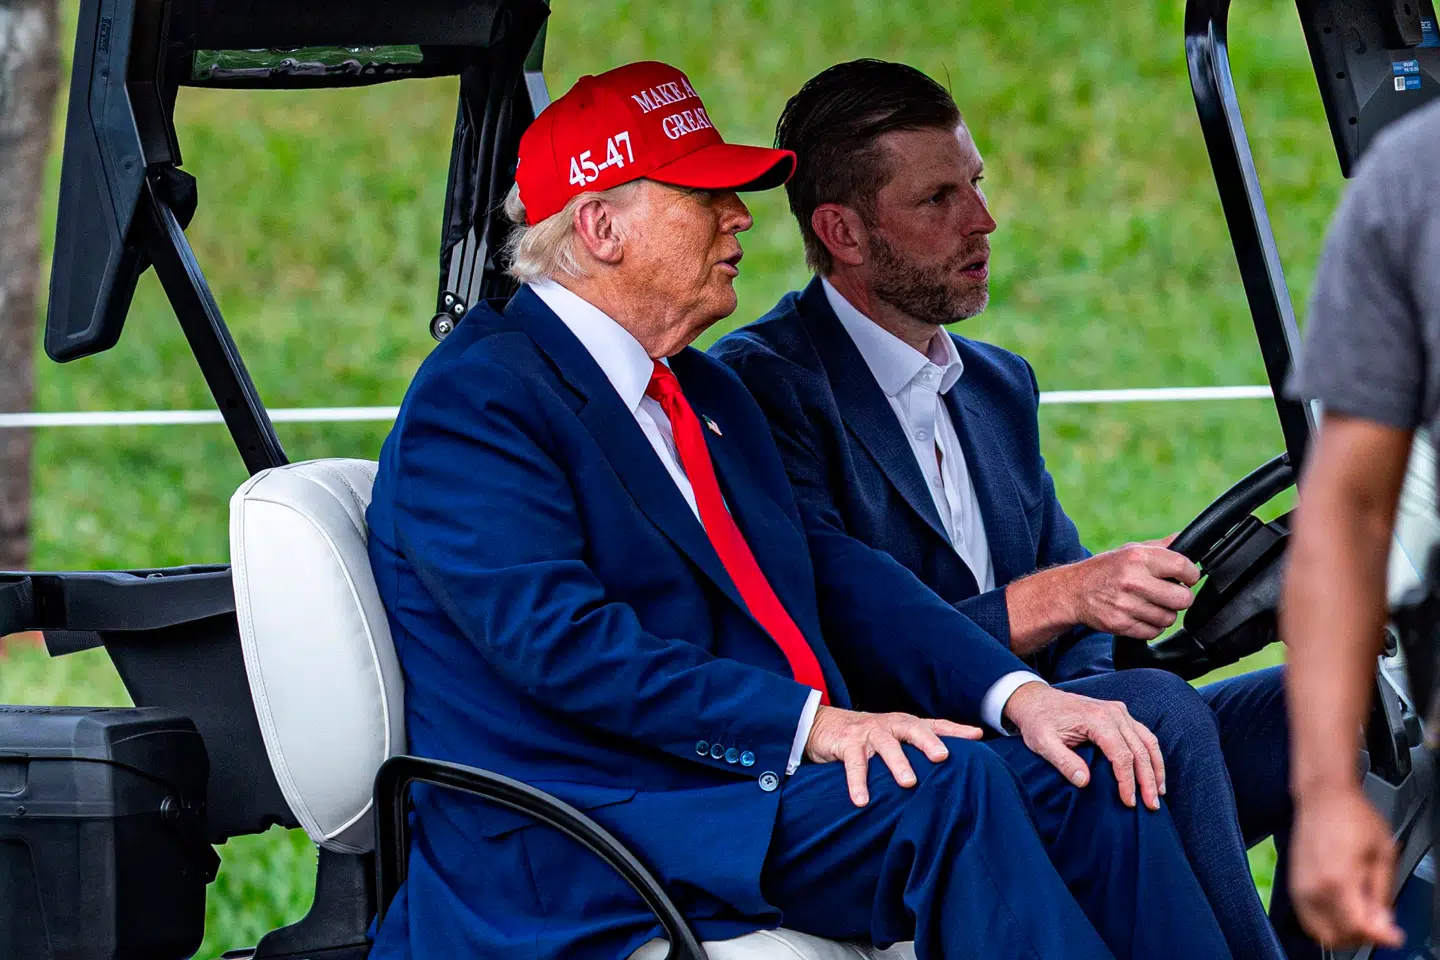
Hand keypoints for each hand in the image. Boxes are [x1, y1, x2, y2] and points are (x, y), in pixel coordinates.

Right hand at [804, 706, 982, 806]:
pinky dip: (858, 783)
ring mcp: (869, 734)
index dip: (956, 730)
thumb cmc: (868, 736)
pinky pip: (854, 765)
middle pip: (913, 729)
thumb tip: (954, 760)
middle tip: (942, 756)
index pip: (935, 725)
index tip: (976, 736)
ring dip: (898, 763)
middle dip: (928, 741)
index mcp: (905, 725)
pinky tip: (862, 801)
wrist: (823, 724)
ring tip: (908, 783)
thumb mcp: (894, 738)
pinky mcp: (847, 744)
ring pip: (886, 746)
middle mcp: (890, 726)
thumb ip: (919, 747)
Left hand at [1002, 683, 1164, 809]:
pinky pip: (1143, 734)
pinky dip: (1151, 754)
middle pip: (1139, 750)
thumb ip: (1064, 762)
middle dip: (1148, 780)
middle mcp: (1114, 713)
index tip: (1129, 802)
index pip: (1122, 755)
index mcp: (1097, 719)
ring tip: (1158, 792)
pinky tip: (1153, 771)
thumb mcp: (1042, 743)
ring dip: (1156, 768)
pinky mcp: (1119, 713)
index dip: (1128, 781)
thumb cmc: (1038, 721)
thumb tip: (1085, 782)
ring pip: (1147, 741)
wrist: (1035, 699)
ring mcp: (1119, 711)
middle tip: (1152, 805)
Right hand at [1068, 535, 1199, 639]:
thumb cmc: (1107, 568)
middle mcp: (1132, 581)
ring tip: (1152, 604)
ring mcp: (1126, 605)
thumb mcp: (1131, 550)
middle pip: (1182, 599)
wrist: (1074, 591)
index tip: (1187, 577)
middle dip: (1181, 597)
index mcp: (1138, 558)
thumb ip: (1162, 547)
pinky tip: (1142, 615)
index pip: (1183, 567)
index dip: (1191, 574)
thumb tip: (1189, 541)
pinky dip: (1152, 626)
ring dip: (1165, 613)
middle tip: (1171, 593)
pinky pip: (1154, 631)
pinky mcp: (1121, 625)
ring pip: (1169, 618)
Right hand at [1290, 786, 1403, 949]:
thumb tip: (1383, 922)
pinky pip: (1308, 919)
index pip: (1358, 928)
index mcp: (1337, 880)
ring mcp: (1299, 887)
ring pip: (1319, 932)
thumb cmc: (1352, 815)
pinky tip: (1344, 908)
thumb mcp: (1382, 853)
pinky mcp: (1293, 884)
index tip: (1394, 935)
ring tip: (1362, 916)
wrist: (1322, 796)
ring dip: (1343, 933)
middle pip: (1336, 938)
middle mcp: (1313, 888)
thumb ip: (1382, 893)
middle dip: (1361, 938)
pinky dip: (1327, 923)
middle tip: (1380, 925)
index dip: (1381, 937)